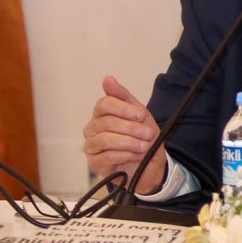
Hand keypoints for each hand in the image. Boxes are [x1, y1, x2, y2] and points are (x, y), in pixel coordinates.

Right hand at [82, 76, 165, 195]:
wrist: (149, 164)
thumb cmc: (142, 137)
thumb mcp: (139, 115)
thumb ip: (123, 97)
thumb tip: (107, 78)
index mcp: (102, 114)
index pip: (104, 104)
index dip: (123, 109)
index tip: (141, 115)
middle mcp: (92, 129)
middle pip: (107, 122)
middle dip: (132, 128)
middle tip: (149, 134)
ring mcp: (92, 146)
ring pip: (105, 139)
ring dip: (130, 142)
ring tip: (145, 146)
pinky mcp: (95, 163)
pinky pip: (107, 156)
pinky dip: (126, 154)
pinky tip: (136, 155)